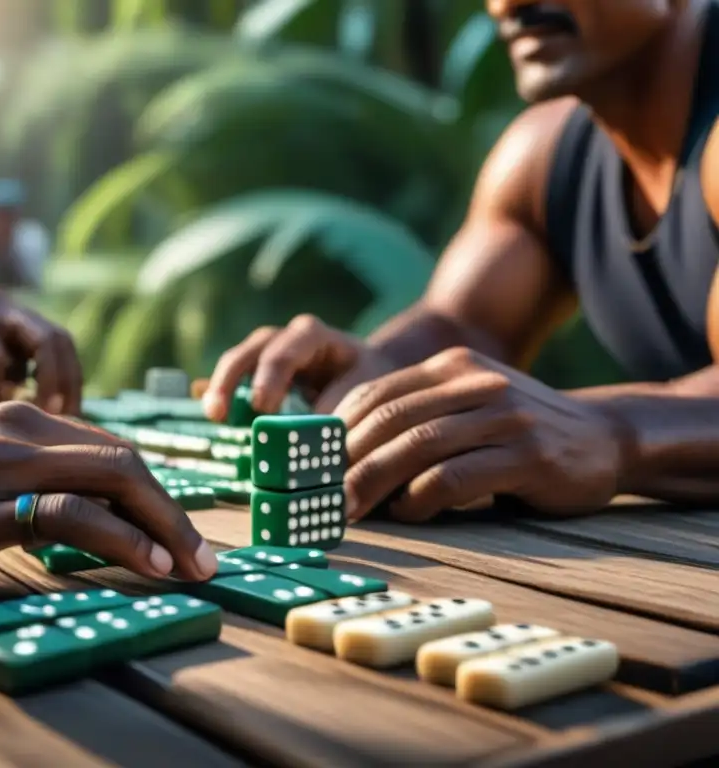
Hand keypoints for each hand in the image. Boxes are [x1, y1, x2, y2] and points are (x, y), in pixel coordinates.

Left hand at [0, 281, 82, 414]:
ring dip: (66, 377)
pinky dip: (53, 374)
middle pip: (49, 338)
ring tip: (65, 414)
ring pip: (57, 341)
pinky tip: (49, 402)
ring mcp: (11, 311)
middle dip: (58, 381)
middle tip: (59, 419)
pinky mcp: (15, 326)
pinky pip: (47, 348)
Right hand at [0, 402, 217, 597]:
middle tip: (205, 556)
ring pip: (109, 477)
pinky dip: (120, 538)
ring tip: (192, 566)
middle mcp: (12, 430)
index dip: (156, 491)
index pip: (110, 447)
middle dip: (174, 509)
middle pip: (124, 458)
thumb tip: (85, 510)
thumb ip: (24, 473)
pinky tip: (147, 565)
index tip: (180, 532)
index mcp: (15, 417)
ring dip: (164, 526)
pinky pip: (67, 515)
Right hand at [203, 315, 381, 420]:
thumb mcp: (362, 389)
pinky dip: (219, 392)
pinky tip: (205, 407)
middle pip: (250, 351)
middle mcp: (284, 339)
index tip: (261, 406)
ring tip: (214, 416)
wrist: (367, 370)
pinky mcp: (255, 373)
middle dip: (231, 379)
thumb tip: (314, 441)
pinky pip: (232, 378)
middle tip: (220, 412)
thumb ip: (338, 408)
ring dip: (221, 389)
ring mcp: (265, 354)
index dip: (270, 376)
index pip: (285, 350)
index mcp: (312, 336)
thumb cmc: (366, 377)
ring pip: (236, 361)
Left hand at [336, 347, 627, 522]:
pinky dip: (423, 496)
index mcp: (451, 368)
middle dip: (347, 460)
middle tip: (318, 496)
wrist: (605, 437)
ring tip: (348, 511)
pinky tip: (408, 512)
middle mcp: (474, 383)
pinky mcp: (528, 455)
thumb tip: (347, 466)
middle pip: (391, 419)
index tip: (311, 466)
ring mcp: (504, 417)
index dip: (337, 431)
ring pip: (418, 445)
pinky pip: (458, 475)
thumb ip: (419, 423)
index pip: (377, 394)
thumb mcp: (467, 410)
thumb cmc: (518, 436)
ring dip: (374, 480)